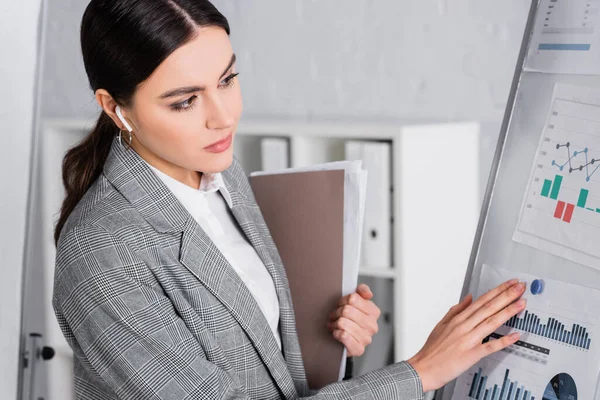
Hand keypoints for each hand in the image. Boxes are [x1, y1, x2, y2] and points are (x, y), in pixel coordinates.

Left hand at [327, 284, 380, 356]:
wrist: (346, 340)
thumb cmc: (350, 319)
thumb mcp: (356, 302)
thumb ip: (362, 291)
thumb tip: (367, 293)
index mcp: (374, 312)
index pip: (353, 298)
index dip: (343, 300)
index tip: (341, 304)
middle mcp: (372, 326)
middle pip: (346, 310)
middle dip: (337, 312)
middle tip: (336, 316)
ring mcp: (366, 338)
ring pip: (343, 323)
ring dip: (335, 323)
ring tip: (336, 325)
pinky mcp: (359, 349)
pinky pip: (343, 336)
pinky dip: (336, 333)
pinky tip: (337, 333)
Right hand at [407, 279, 526, 392]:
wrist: (424, 368)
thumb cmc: (432, 349)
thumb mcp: (442, 324)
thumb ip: (456, 310)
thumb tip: (469, 298)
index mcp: (458, 319)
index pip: (481, 300)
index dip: (497, 291)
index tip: (509, 284)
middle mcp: (464, 326)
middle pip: (489, 307)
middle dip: (506, 296)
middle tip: (520, 287)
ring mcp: (468, 340)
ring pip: (491, 322)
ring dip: (508, 311)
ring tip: (521, 303)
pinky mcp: (472, 354)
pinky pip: (490, 346)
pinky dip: (503, 340)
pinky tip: (515, 335)